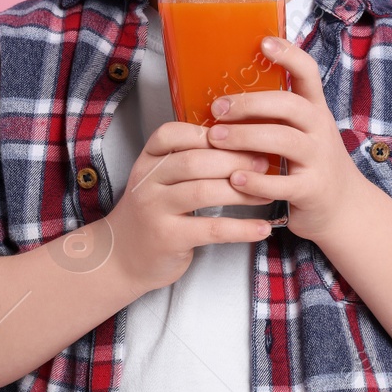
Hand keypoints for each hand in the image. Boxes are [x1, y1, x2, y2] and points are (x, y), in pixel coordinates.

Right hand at [105, 120, 275, 294]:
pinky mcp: (169, 238)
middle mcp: (147, 182)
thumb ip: (186, 160)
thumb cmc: (153, 213)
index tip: (239, 136)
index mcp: (148, 161)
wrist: (122, 257)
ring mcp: (155, 210)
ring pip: (204, 192)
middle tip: (264, 162)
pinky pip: (211, 229)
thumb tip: (238, 142)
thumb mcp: (159, 180)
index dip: (208, 133)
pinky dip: (241, 228)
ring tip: (269, 192)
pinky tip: (262, 228)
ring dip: (243, 191)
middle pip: (195, 161)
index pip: (172, 134)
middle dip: (235, 159)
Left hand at [205, 34, 365, 241]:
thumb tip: (224, 92)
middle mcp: (320, 129)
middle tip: (217, 108)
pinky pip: (283, 184)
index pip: (308, 73)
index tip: (263, 42)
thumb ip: (276, 113)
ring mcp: (319, 159)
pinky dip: (256, 182)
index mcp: (315, 109)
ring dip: (245, 137)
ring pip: (284, 141)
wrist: (344, 207)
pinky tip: (234, 179)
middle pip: (289, 105)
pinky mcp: (312, 190)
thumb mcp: (303, 131)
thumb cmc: (311, 163)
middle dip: (250, 104)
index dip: (288, 54)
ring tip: (216, 139)